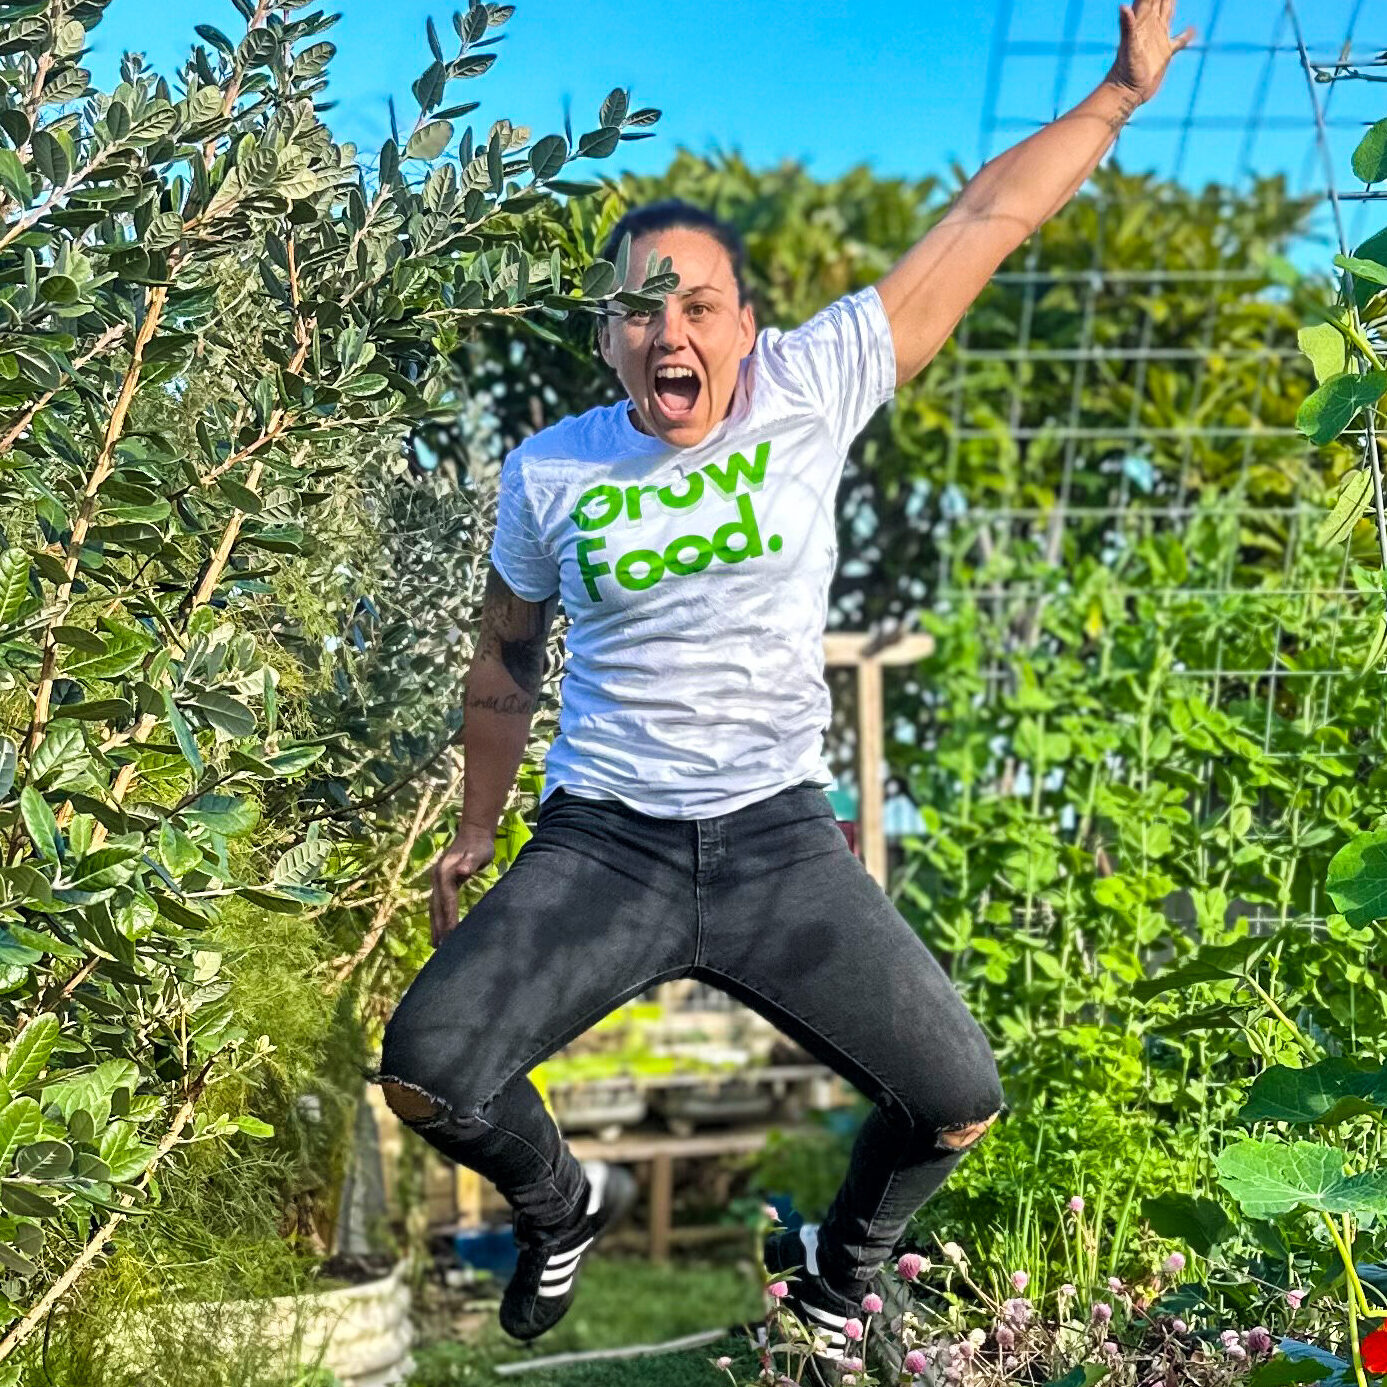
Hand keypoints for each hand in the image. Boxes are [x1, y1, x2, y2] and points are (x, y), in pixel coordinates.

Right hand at [430, 824, 495, 946]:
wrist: (474, 831)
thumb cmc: (480, 844)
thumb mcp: (479, 853)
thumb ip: (471, 862)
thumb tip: (462, 871)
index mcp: (445, 873)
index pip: (447, 901)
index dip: (449, 919)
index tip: (451, 936)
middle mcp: (437, 877)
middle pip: (436, 907)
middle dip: (439, 928)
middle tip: (441, 949)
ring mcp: (437, 880)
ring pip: (434, 907)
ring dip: (435, 925)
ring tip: (437, 945)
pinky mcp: (442, 881)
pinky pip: (438, 903)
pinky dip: (438, 917)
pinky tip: (440, 928)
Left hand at [1107, 0, 1193, 104]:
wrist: (1127, 92)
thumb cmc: (1125, 71)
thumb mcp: (1128, 47)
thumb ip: (1127, 25)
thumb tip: (1123, 6)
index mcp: (1143, 20)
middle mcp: (1151, 26)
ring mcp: (1158, 38)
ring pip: (1168, 12)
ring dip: (1172, 1)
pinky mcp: (1165, 53)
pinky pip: (1178, 41)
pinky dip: (1186, 35)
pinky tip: (1193, 30)